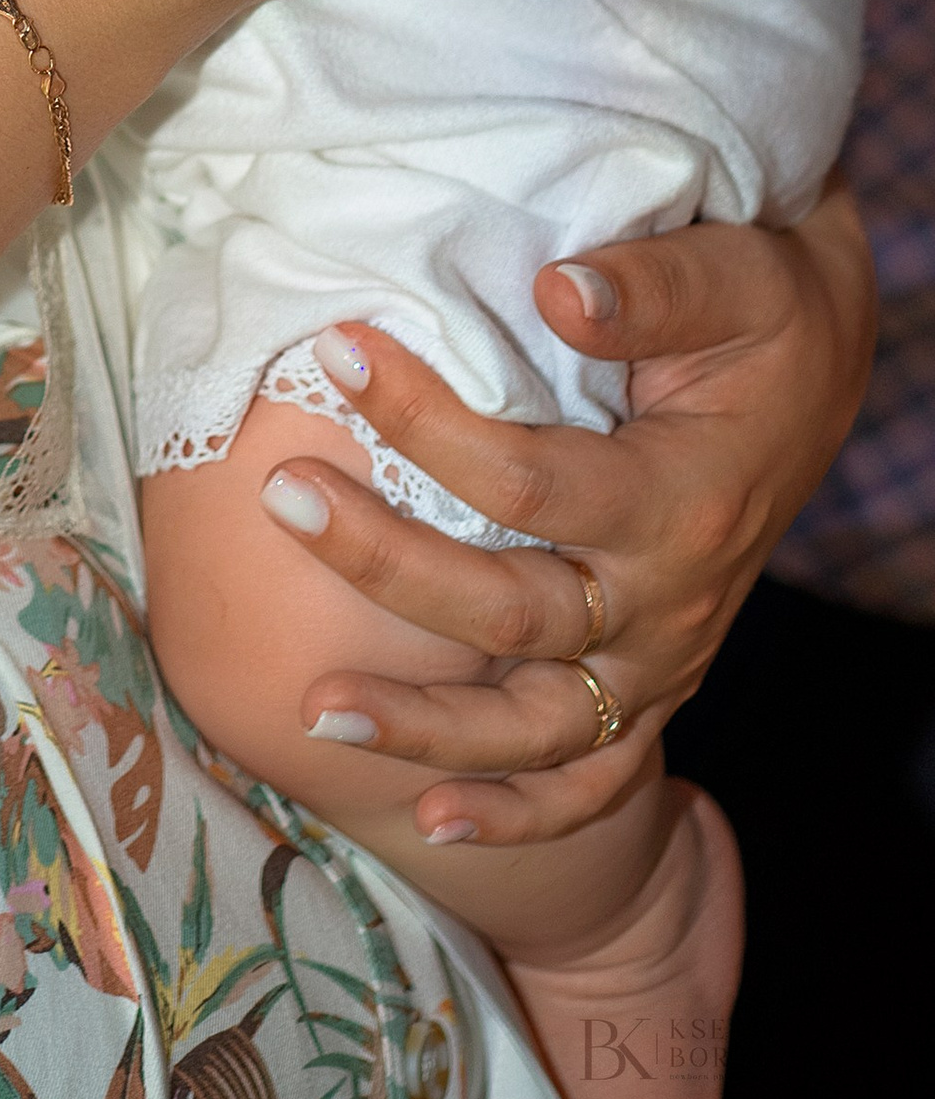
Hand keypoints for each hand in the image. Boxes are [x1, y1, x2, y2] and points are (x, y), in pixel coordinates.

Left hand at [258, 186, 876, 844]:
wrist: (817, 377)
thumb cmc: (762, 316)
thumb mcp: (736, 274)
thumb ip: (652, 288)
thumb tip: (556, 291)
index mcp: (683, 498)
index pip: (532, 483)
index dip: (427, 423)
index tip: (337, 353)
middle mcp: (671, 599)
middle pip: (513, 611)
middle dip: (387, 563)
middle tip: (281, 495)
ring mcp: (663, 658)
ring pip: (541, 726)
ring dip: (427, 727)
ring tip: (315, 707)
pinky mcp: (655, 686)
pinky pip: (596, 783)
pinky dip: (519, 814)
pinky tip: (432, 824)